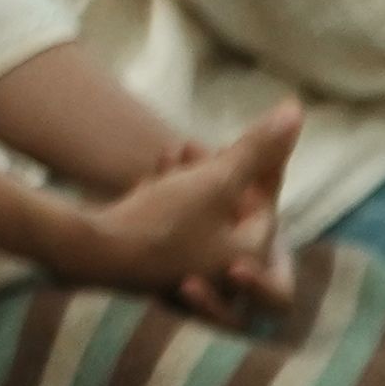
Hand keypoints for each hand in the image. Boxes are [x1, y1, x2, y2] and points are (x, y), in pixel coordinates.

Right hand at [71, 114, 296, 317]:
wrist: (89, 253)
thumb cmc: (162, 221)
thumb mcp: (214, 178)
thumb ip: (257, 148)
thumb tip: (295, 110)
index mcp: (246, 255)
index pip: (262, 207)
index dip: (250, 171)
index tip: (225, 148)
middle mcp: (221, 271)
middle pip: (226, 212)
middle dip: (209, 175)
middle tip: (191, 147)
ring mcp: (184, 274)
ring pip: (194, 218)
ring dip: (183, 183)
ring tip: (168, 155)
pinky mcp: (150, 270)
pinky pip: (168, 230)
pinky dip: (161, 202)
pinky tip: (146, 180)